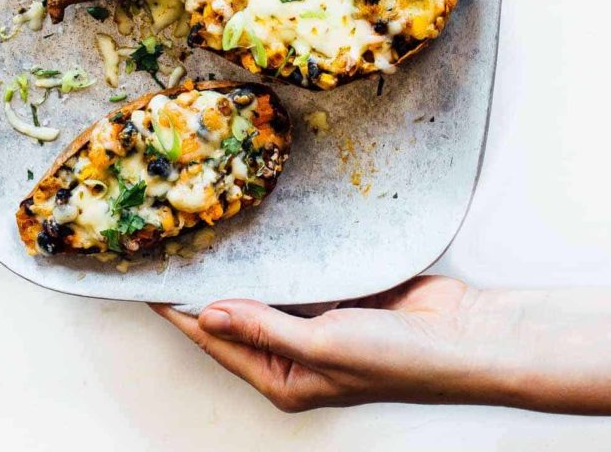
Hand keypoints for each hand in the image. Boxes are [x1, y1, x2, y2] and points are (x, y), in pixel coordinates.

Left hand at [151, 276, 610, 413]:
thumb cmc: (396, 357)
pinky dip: (277, 256)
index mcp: (283, 380)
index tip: (148, 282)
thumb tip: (207, 315)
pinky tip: (257, 231)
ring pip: (264, 289)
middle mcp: (293, 354)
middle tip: (173, 244)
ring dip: (241, 266)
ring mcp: (315, 321)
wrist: (462, 335)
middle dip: (207, 284)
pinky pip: (297, 272)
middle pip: (236, 314)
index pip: (217, 340)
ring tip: (205, 232)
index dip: (182, 311)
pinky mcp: (338, 293)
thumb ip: (263, 328)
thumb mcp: (322, 347)